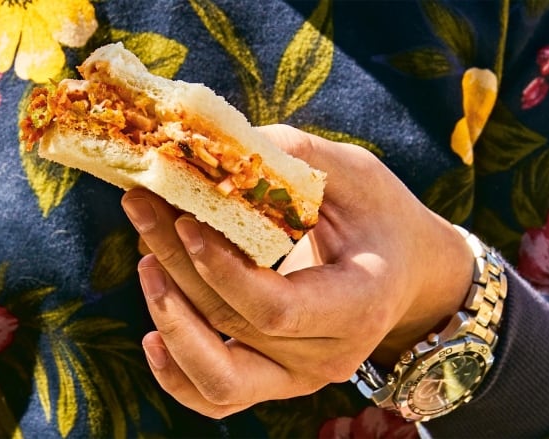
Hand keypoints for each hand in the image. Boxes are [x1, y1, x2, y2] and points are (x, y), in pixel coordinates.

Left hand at [121, 124, 473, 417]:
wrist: (407, 272)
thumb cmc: (382, 218)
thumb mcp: (357, 174)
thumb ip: (295, 157)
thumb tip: (216, 142)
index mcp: (360, 304)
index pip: (277, 309)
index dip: (222, 271)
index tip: (185, 221)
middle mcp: (330, 356)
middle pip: (235, 325)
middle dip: (178, 266)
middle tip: (142, 208)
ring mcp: (300, 378)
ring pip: (218, 377)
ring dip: (171, 322)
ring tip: (146, 262)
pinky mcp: (276, 382)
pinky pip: (217, 399)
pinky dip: (177, 375)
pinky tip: (153, 337)